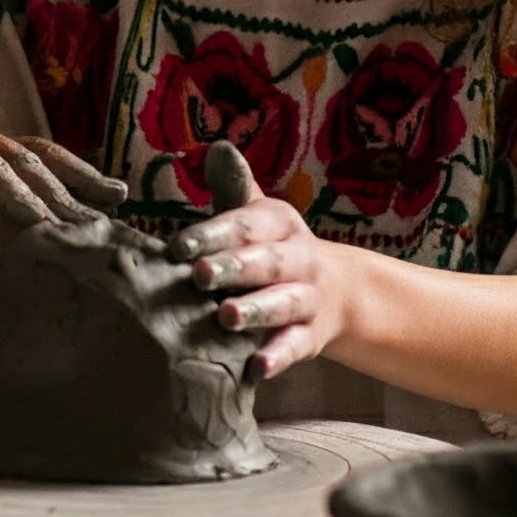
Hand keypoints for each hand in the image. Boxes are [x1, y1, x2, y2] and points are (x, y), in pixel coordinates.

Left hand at [0, 113, 127, 277]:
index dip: (31, 204)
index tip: (62, 236)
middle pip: (24, 159)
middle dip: (66, 193)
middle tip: (104, 230)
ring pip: (34, 151)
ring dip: (74, 176)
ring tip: (116, 199)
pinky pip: (27, 155)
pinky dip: (62, 172)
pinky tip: (92, 189)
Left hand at [171, 142, 345, 377]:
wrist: (339, 291)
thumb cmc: (272, 248)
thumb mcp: (257, 217)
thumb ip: (234, 188)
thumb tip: (218, 148)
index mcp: (278, 223)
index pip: (244, 225)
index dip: (212, 235)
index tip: (177, 247)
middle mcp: (298, 258)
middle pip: (266, 262)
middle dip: (232, 268)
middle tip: (199, 276)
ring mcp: (308, 298)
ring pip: (284, 302)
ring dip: (256, 310)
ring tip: (227, 318)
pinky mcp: (313, 336)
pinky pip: (297, 346)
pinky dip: (278, 357)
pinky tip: (257, 368)